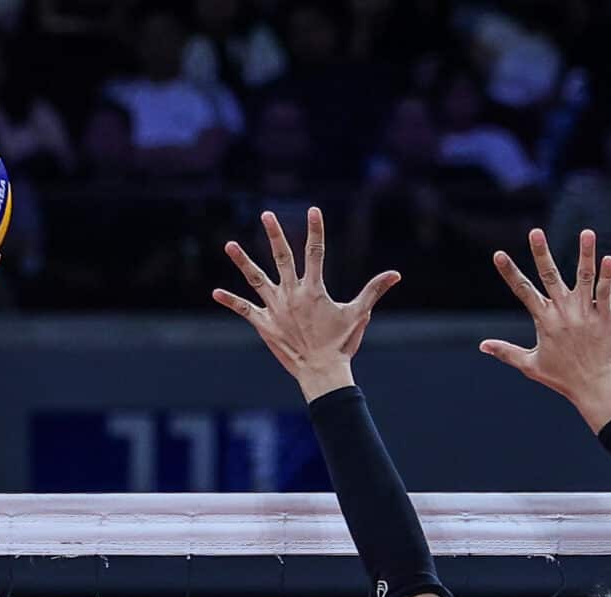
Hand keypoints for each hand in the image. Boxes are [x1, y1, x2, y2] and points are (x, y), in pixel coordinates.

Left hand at [212, 207, 399, 402]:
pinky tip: (214, 293)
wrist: (321, 372)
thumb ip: (374, 290)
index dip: (315, 230)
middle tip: (266, 215)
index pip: (315, 252)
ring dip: (242, 261)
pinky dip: (230, 301)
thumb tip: (396, 274)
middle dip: (274, 234)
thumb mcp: (359, 314)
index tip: (313, 210)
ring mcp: (276, 308)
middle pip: (281, 257)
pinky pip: (244, 310)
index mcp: (314, 289)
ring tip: (229, 245)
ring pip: (256, 279)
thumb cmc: (341, 344)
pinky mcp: (264, 324)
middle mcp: (292, 294)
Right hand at [480, 228, 610, 432]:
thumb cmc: (562, 378)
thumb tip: (482, 346)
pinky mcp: (605, 316)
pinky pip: (605, 292)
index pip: (523, 291)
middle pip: (550, 276)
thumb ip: (506, 351)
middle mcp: (563, 312)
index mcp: (544, 321)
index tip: (498, 254)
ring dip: (585, 254)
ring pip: (584, 277)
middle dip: (541, 253)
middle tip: (535, 232)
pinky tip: (608, 258)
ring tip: (586, 232)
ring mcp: (585, 313)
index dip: (509, 272)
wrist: (595, 388)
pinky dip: (607, 275)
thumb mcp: (530, 365)